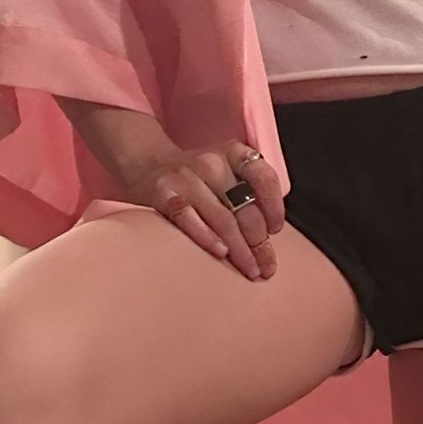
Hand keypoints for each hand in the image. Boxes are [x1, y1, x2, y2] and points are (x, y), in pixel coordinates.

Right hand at [118, 140, 283, 280]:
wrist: (147, 165)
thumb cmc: (197, 179)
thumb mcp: (226, 172)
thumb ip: (249, 194)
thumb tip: (269, 240)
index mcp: (234, 153)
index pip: (263, 177)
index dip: (274, 206)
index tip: (275, 230)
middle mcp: (212, 162)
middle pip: (244, 207)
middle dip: (259, 242)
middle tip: (266, 267)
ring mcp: (186, 177)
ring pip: (221, 218)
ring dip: (240, 249)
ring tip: (251, 270)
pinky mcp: (163, 193)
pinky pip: (188, 218)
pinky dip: (207, 237)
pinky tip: (221, 253)